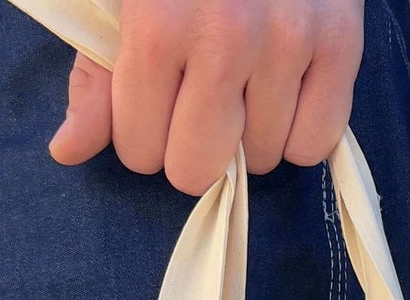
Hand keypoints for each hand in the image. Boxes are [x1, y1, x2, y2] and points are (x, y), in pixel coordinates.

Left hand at [49, 0, 364, 193]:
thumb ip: (95, 76)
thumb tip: (68, 150)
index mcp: (159, 22)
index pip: (141, 149)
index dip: (142, 137)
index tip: (152, 108)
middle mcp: (227, 35)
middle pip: (198, 167)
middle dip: (192, 150)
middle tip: (198, 110)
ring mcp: (290, 41)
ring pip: (260, 159)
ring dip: (249, 138)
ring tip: (245, 88)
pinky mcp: (340, 45)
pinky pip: (314, 143)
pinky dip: (298, 135)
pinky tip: (283, 96)